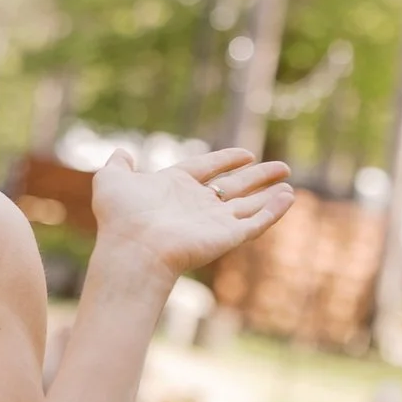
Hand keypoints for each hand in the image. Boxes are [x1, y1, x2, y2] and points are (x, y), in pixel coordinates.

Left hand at [90, 147, 293, 279]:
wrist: (134, 248)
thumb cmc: (120, 216)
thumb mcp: (111, 180)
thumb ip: (118, 165)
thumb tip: (121, 153)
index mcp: (174, 187)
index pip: (206, 169)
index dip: (226, 160)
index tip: (246, 154)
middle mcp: (197, 205)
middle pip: (235, 187)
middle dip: (259, 177)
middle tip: (282, 168)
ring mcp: (213, 222)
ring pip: (249, 206)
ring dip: (270, 196)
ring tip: (289, 185)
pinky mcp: (228, 237)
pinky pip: (256, 222)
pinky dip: (274, 211)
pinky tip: (288, 198)